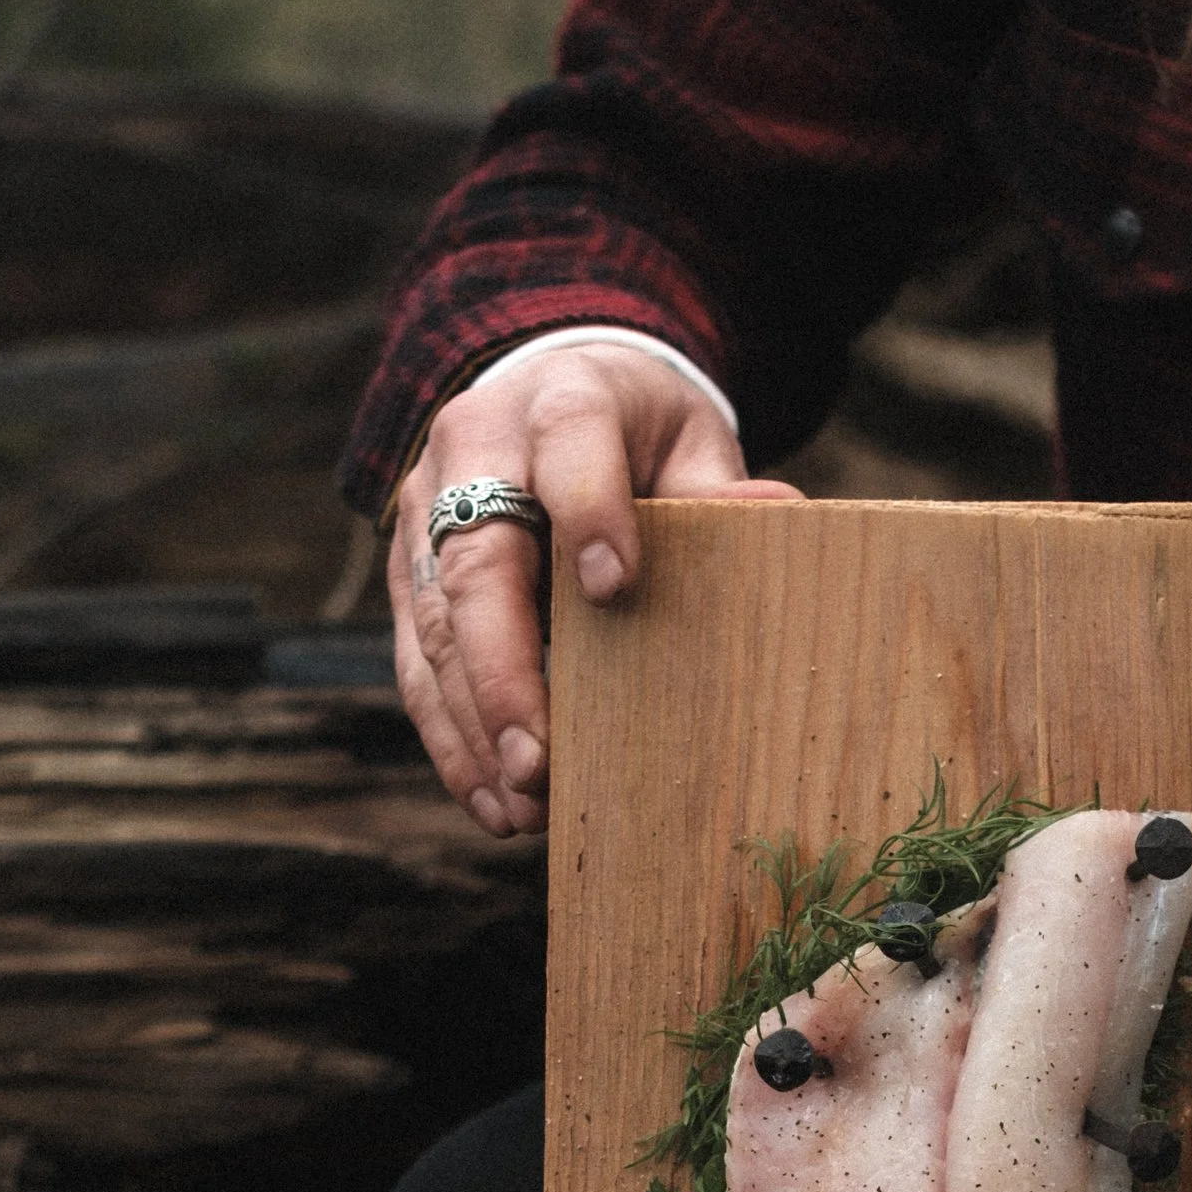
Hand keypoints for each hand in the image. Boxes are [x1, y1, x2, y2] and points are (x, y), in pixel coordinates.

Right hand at [391, 344, 800, 835]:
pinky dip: (452, 739)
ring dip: (475, 725)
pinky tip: (491, 801)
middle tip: (537, 762)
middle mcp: (475, 448)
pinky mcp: (411, 571)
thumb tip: (780, 510)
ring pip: (436, 625)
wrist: (541, 384)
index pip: (569, 446)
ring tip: (522, 806)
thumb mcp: (686, 438)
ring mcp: (427, 512)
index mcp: (559, 401)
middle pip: (478, 561)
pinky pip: (416, 661)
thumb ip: (716, 486)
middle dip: (504, 671)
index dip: (590, 512)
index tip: (616, 589)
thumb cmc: (634, 431)